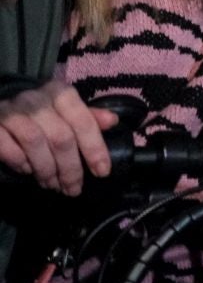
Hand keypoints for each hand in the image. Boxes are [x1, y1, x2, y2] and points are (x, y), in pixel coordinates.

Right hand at [0, 81, 118, 195]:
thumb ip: (87, 117)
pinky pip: (9, 149)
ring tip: (52, 185)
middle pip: (61, 137)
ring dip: (46, 170)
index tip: (102, 172)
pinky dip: (21, 163)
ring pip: (35, 143)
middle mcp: (37, 99)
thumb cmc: (40, 110)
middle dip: (70, 168)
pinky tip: (28, 172)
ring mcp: (12, 111)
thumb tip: (113, 121)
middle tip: (73, 189)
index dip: (95, 148)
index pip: (83, 121)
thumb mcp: (65, 109)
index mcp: (61, 93)